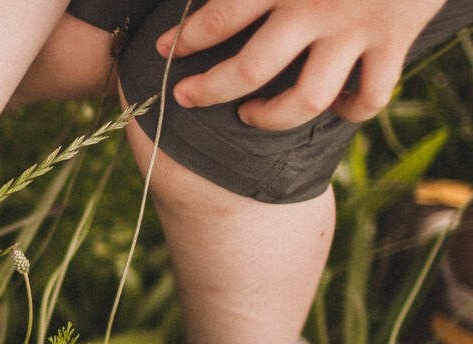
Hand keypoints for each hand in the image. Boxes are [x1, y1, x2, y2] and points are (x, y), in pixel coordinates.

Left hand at [157, 0, 445, 129]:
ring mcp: (355, 29)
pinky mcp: (394, 40)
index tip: (165, 49)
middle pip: (251, 70)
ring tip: (251, 115)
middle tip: (187, 97)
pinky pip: (370, 95)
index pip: (219, 17)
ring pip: (306, 99)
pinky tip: (331, 106)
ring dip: (272, 117)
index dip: (186, 39)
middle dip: (210, 90)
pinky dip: (349, 110)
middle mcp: (314, 8)